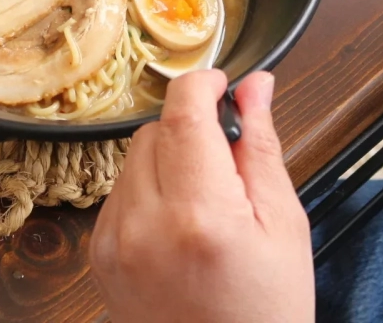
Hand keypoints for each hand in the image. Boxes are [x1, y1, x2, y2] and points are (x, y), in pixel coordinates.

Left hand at [90, 70, 314, 322]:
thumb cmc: (265, 311)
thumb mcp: (283, 224)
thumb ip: (261, 146)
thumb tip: (256, 85)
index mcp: (200, 215)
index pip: (183, 114)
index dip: (203, 84)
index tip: (222, 83)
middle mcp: (145, 225)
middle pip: (156, 130)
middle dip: (192, 130)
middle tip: (227, 165)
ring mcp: (113, 241)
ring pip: (133, 157)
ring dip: (169, 160)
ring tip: (205, 203)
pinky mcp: (98, 253)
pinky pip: (119, 191)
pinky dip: (148, 191)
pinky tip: (179, 224)